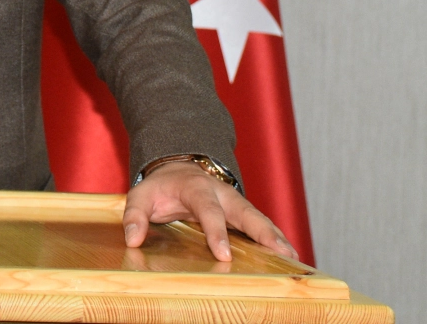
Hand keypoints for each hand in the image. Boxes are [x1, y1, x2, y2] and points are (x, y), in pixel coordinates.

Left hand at [122, 160, 295, 262]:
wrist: (176, 168)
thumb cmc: (160, 187)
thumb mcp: (140, 195)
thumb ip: (135, 215)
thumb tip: (133, 240)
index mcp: (196, 188)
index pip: (208, 210)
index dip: (216, 232)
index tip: (225, 255)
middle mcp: (221, 193)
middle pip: (246, 211)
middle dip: (263, 231)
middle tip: (279, 252)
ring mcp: (234, 202)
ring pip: (259, 218)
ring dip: (276, 237)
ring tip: (293, 258)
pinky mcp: (241, 213)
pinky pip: (261, 225)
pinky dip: (276, 239)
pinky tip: (289, 257)